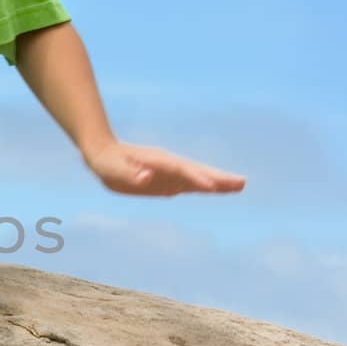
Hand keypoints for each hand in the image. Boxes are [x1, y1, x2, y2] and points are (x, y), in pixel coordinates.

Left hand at [83, 138, 246, 195]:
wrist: (104, 154)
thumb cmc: (107, 163)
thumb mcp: (113, 170)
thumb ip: (130, 175)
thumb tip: (145, 178)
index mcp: (157, 161)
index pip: (181, 171)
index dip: (196, 179)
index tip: (213, 187)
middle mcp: (169, 165)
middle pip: (198, 171)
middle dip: (218, 178)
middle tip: (242, 183)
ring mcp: (170, 173)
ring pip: (198, 178)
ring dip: (218, 182)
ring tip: (240, 186)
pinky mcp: (168, 181)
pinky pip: (190, 185)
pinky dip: (206, 188)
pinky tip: (220, 190)